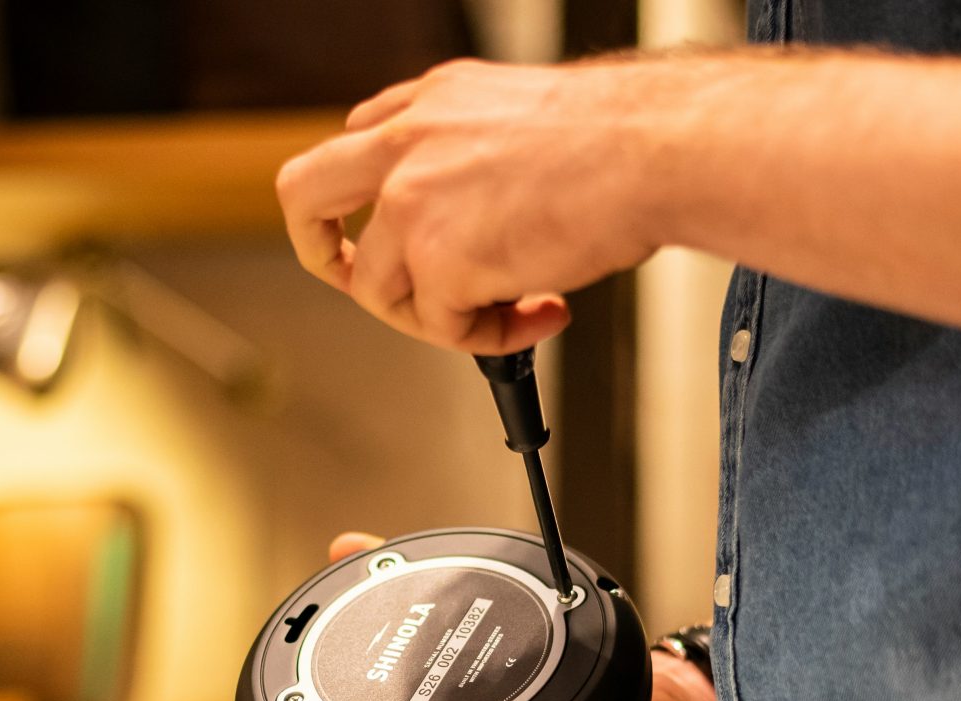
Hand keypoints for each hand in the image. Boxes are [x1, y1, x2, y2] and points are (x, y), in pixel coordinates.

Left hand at [275, 57, 673, 352]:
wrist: (656, 150)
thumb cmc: (619, 137)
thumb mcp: (522, 114)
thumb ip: (475, 153)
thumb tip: (475, 206)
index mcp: (430, 103)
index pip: (360, 144)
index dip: (372, 199)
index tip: (398, 230)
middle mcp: (407, 144)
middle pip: (304, 196)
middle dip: (318, 250)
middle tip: (352, 279)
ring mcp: (412, 204)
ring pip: (377, 288)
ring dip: (439, 316)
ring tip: (509, 312)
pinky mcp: (438, 262)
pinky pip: (442, 328)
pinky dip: (491, 337)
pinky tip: (542, 311)